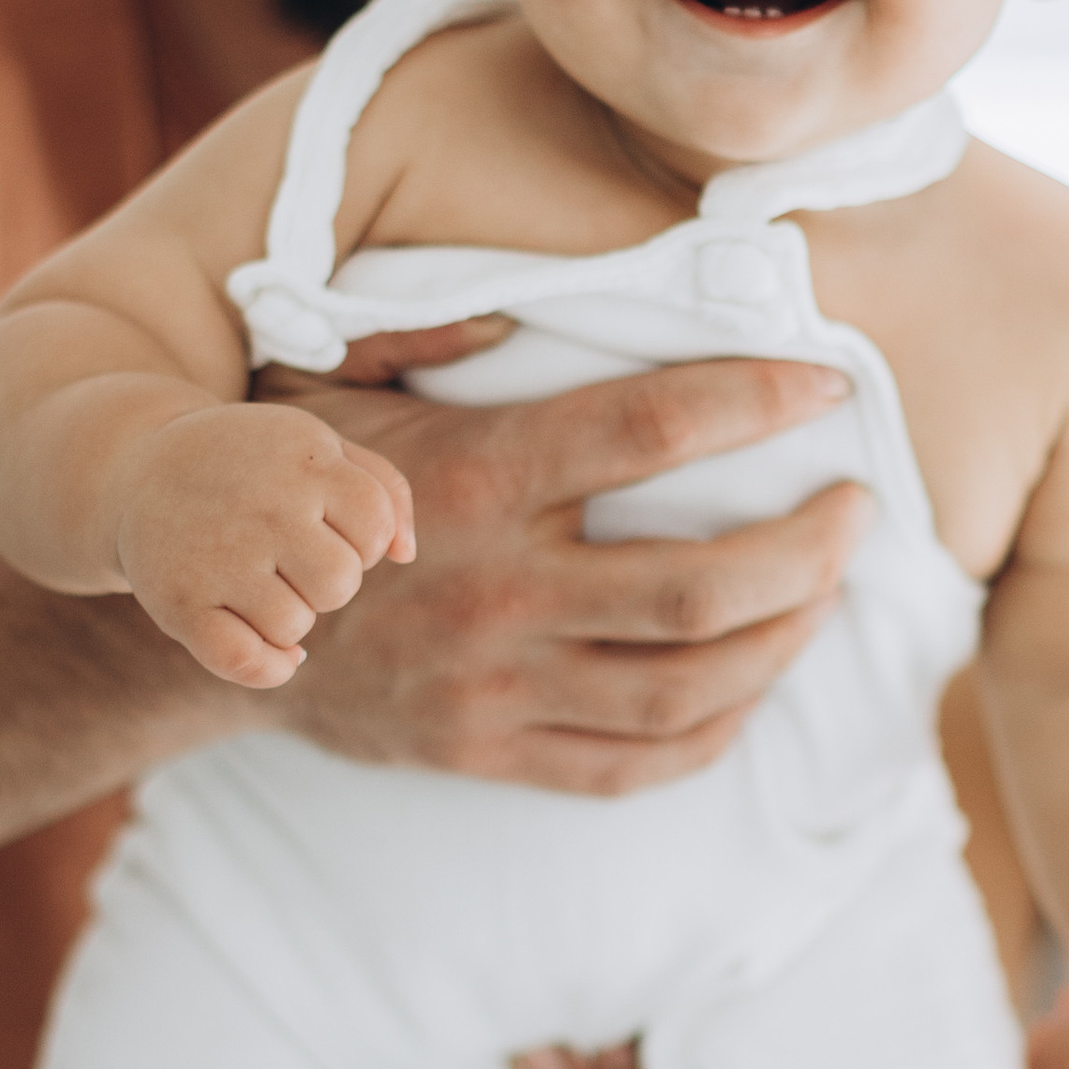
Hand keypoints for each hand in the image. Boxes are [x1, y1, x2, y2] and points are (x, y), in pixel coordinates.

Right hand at [114, 403, 412, 689]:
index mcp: (303, 459)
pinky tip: (273, 653)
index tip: (326, 530)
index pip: (374, 527)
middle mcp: (261, 504)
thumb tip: (404, 554)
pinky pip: (247, 663)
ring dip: (289, 619)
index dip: (361, 540)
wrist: (137, 470)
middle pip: (339, 584)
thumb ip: (384, 488)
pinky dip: (269, 668)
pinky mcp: (179, 601)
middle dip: (326, 583)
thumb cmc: (250, 464)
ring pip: (294, 628)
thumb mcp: (316, 448)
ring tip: (261, 587)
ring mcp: (216, 555)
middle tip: (290, 562)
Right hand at [258, 353, 870, 792]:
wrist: (212, 624)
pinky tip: (757, 680)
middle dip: (807, 550)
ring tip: (825, 589)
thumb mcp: (333, 379)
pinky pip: (634, 765)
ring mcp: (495, 686)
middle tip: (857, 510)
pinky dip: (717, 728)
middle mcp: (494, 590)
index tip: (827, 383)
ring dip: (783, 640)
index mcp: (472, 479)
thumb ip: (428, 329)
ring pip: (685, 686)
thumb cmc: (299, 482)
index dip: (753, 400)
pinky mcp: (490, 753)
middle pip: (699, 589)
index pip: (646, 430)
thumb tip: (529, 304)